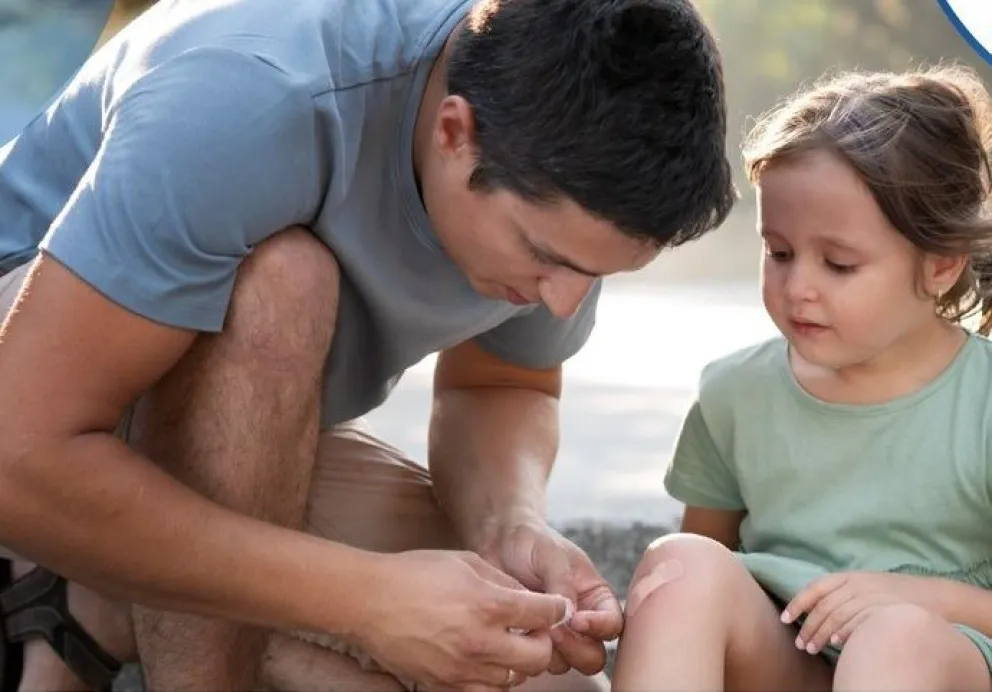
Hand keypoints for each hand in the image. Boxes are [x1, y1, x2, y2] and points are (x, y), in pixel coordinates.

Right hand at [354, 549, 569, 691]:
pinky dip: (493, 677)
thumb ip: (504, 581)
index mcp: (488, 605)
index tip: (556, 606)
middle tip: (530, 628)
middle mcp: (480, 642)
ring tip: (503, 641)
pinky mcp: (445, 685)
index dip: (558, 608)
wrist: (368, 600)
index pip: (547, 614)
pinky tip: (483, 657)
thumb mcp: (466, 561)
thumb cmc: (414, 573)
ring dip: (518, 660)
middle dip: (543, 640)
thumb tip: (530, 597)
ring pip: (516, 679)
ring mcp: (462, 669)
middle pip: (540, 656)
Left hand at [475, 514, 623, 677]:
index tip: (577, 620)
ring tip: (531, 626)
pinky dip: (528, 651)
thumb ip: (563, 585)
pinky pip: (536, 661)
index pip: (613, 624)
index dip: (600, 627)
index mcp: (595, 597)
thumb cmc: (530, 541)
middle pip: (593, 655)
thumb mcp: (551, 555)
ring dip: (551, 652)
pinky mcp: (531, 640)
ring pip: (565, 663)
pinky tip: (516, 630)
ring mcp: (555, 634)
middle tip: (554, 631)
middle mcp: (580, 620)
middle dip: (576, 648)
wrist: (496, 541)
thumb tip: (570, 618)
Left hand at [783, 571, 931, 654]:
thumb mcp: (866, 587)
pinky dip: (846, 631)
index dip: (799, 602)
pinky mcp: (886, 608)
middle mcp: (859, 583)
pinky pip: (860, 620)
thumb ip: (842, 594)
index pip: (817, 587)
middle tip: (801, 644)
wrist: (935, 596)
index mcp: (850, 576)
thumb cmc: (894, 595)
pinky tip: (837, 644)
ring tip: (813, 649)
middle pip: (825, 605)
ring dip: (823, 633)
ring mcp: (873, 595)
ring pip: (838, 614)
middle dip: (809, 626)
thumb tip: (814, 611)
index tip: (785, 619)